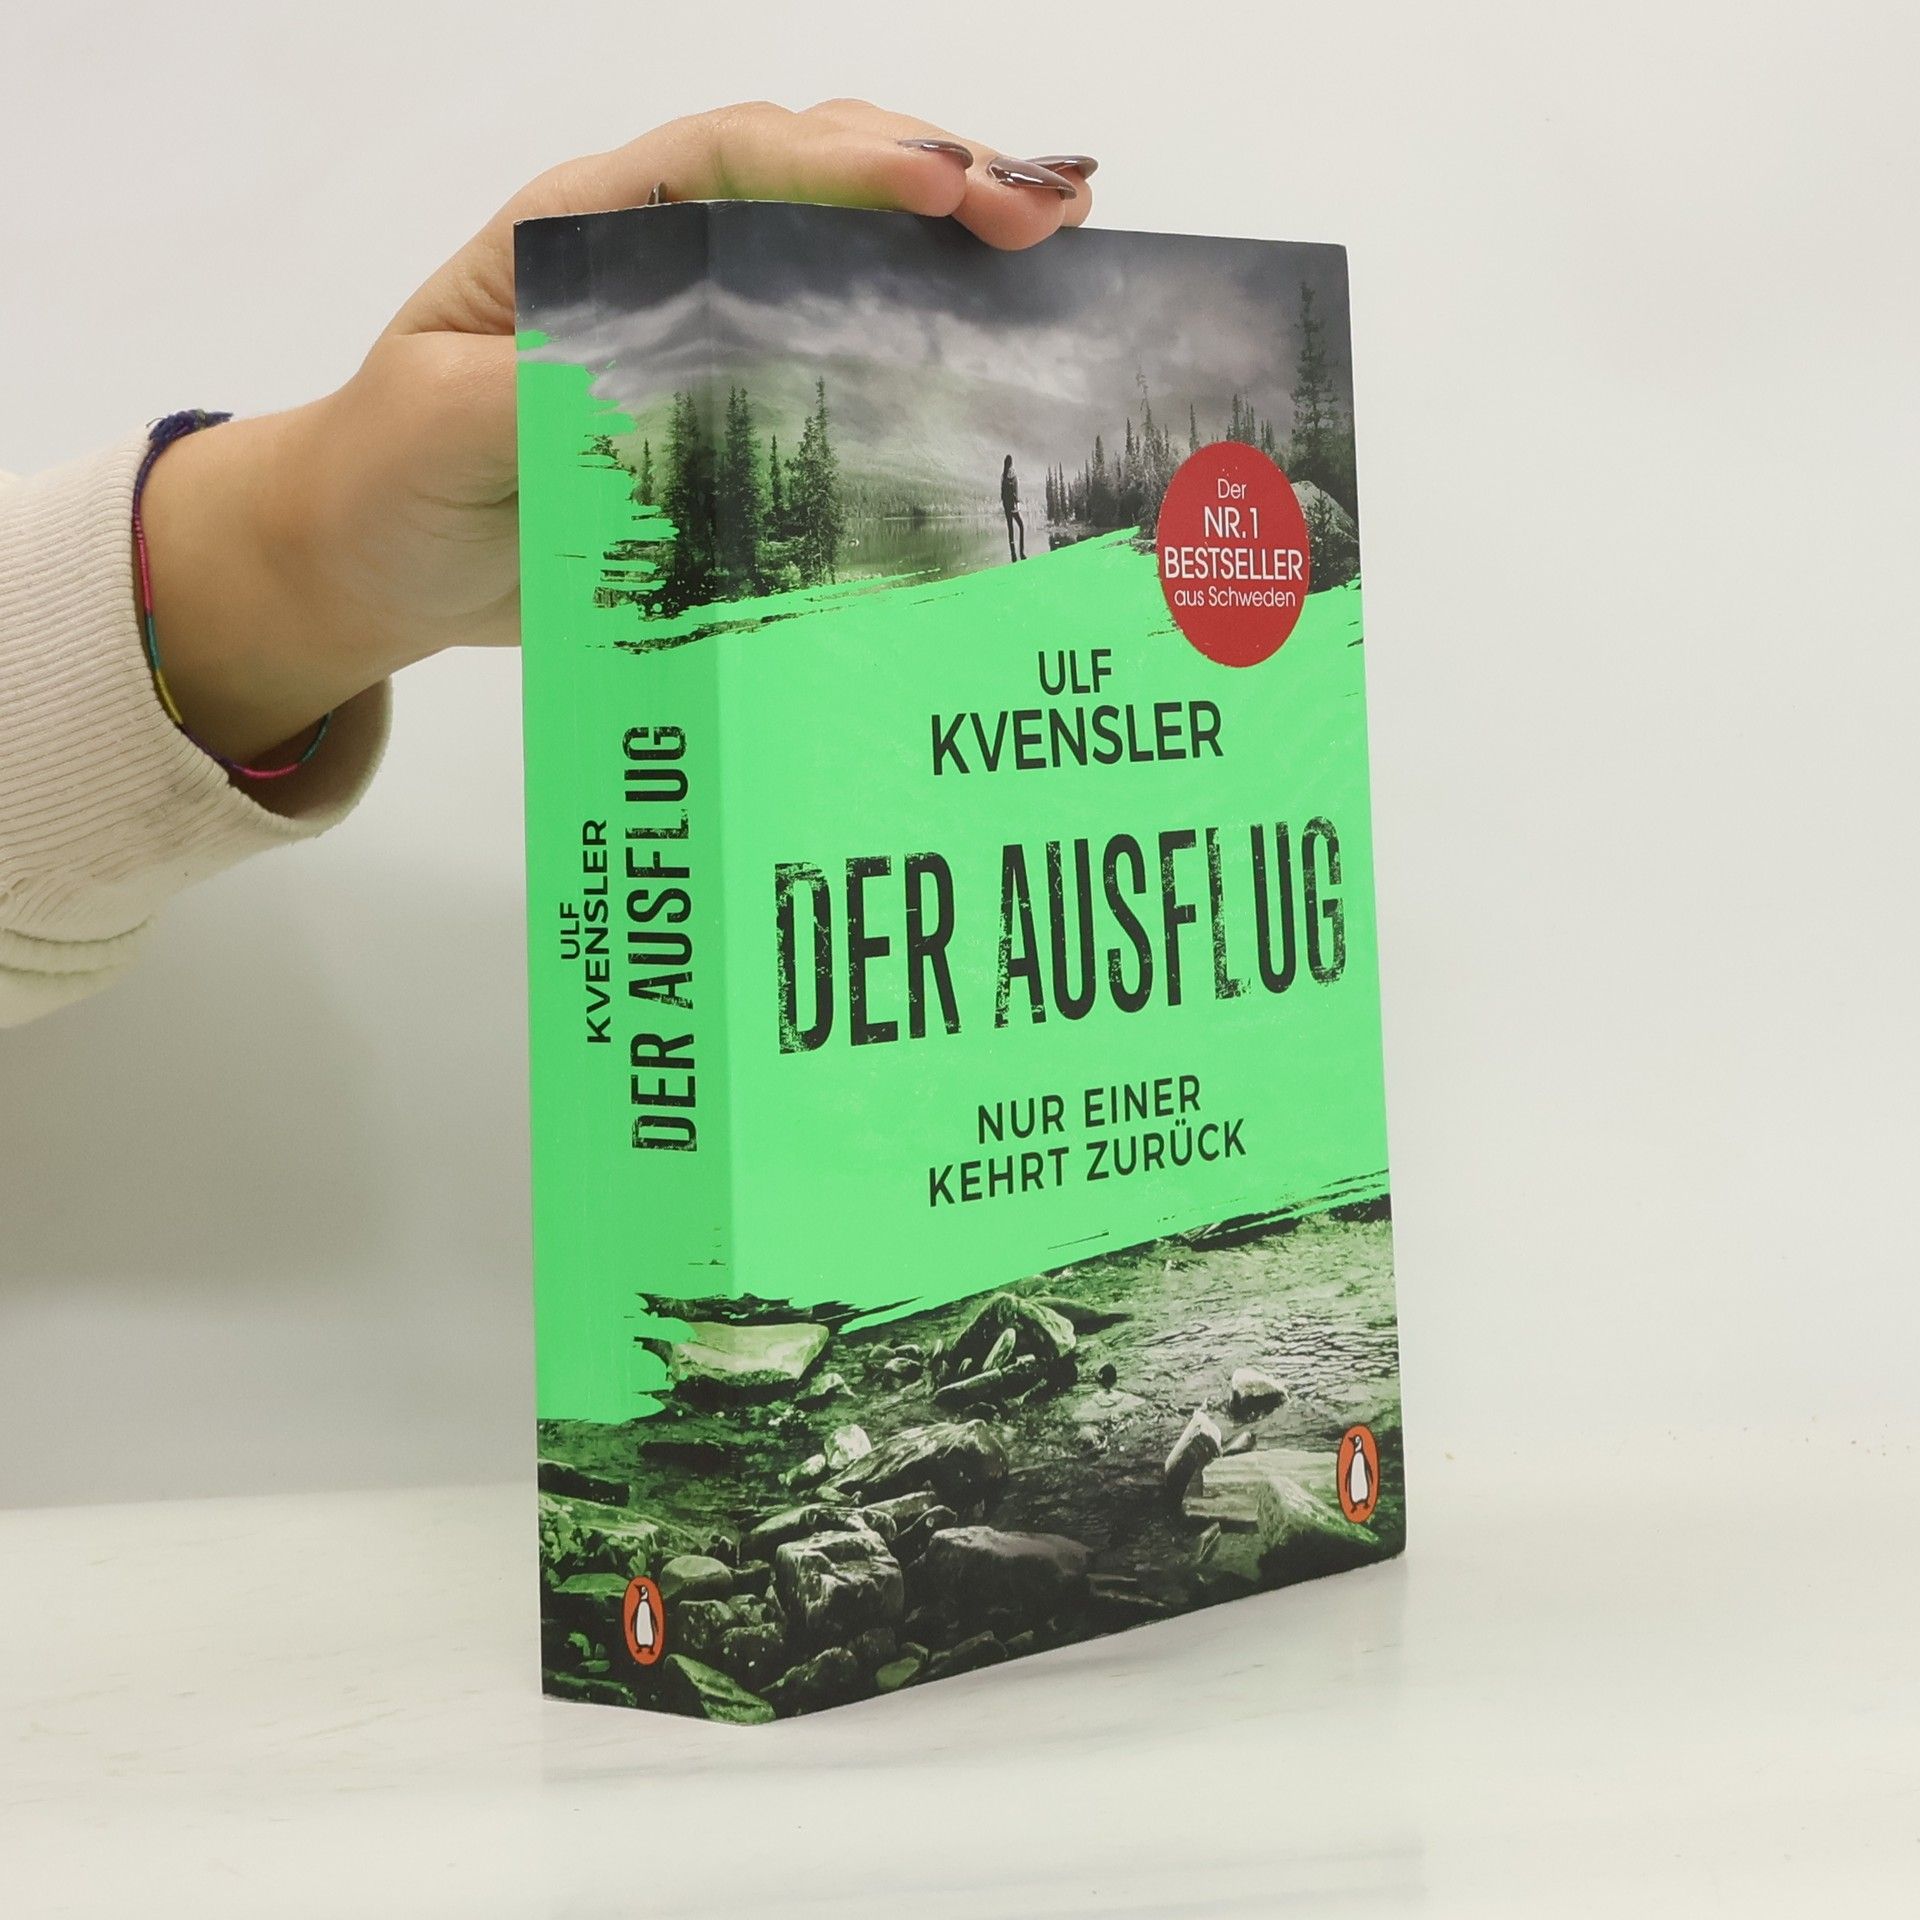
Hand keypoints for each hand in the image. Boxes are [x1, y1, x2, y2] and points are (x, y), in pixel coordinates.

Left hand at [139, 101, 1096, 765]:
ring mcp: (704, 335)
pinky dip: (921, 344)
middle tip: (1044, 215)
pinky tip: (998, 345)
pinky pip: (836, 361)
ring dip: (951, 246)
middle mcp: (661, 262)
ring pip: (844, 256)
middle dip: (937, 179)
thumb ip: (550, 387)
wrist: (377, 563)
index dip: (843, 162)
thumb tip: (688, 376)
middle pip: (816, 181)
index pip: (732, 161)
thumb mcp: (444, 425)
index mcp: (585, 230)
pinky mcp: (729, 413)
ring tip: (1058, 245)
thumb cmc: (391, 478)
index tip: (939, 189)